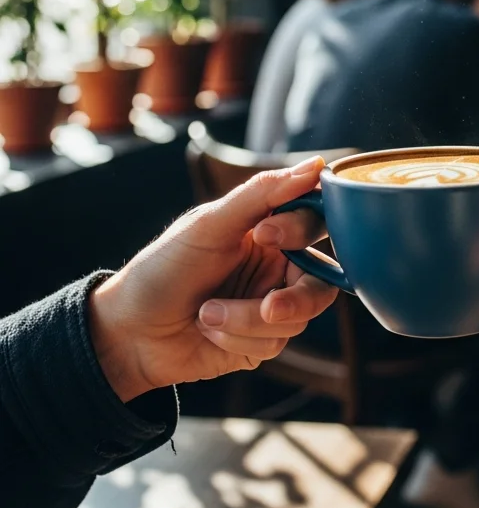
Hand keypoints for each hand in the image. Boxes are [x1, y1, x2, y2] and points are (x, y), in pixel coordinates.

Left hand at [88, 157, 338, 401]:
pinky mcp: (262, 342)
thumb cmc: (163, 268)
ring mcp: (271, 305)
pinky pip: (276, 342)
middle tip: (268, 306)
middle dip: (295, 298)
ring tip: (208, 314)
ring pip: (299, 316)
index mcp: (269, 229)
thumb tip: (315, 165)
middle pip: (322, 279)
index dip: (301, 229)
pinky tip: (209, 331)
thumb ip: (264, 192)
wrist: (127, 333)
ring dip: (248, 320)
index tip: (266, 234)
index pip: (315, 220)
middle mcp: (277, 266)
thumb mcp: (210, 224)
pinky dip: (238, 338)